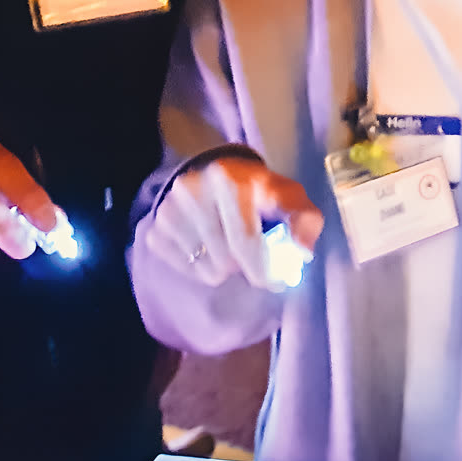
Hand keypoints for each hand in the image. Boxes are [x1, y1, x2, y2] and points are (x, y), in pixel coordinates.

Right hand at [145, 153, 322, 287]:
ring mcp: (169, 210)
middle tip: (256, 263)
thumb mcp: (291, 198)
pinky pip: (184, 270)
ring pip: (207, 271)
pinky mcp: (156, 228)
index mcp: (229, 179)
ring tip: (232, 249)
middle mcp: (193, 190)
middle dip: (247, 268)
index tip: (276, 282)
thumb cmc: (261, 194)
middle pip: (226, 261)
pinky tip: (211, 250)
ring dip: (226, 269)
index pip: (245, 241)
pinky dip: (202, 268)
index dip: (265, 269)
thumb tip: (301, 252)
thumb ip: (305, 222)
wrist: (220, 178)